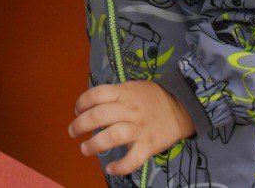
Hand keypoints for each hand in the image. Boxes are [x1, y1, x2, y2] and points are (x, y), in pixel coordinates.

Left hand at [68, 81, 194, 176]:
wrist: (181, 107)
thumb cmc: (151, 98)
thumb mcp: (132, 87)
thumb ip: (113, 95)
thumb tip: (89, 106)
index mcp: (124, 92)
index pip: (96, 94)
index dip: (81, 102)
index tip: (77, 110)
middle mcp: (129, 109)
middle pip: (98, 116)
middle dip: (80, 125)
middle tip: (73, 131)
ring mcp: (139, 128)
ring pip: (111, 136)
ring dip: (94, 145)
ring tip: (84, 149)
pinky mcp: (148, 145)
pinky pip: (132, 159)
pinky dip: (120, 166)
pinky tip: (110, 168)